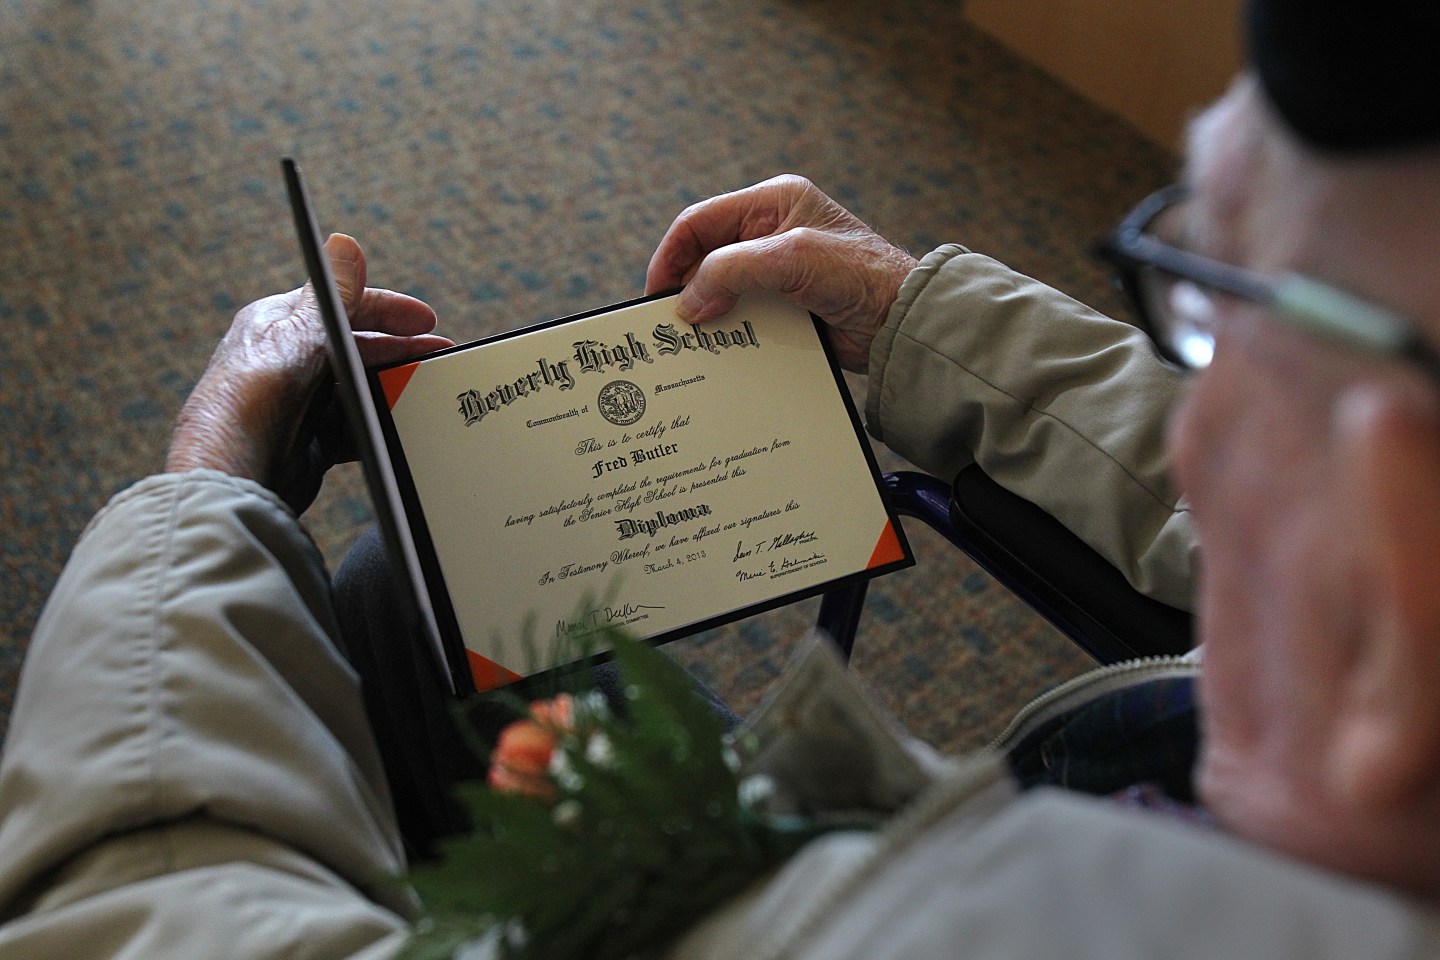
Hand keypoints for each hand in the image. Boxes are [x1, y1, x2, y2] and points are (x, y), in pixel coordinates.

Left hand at [165, 234, 452, 511]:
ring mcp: (298, 403)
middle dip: (399, 350)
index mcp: (279, 324)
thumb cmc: (256, 395)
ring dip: (390, 387)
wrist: (235, 470)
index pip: (342, 305)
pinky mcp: (306, 441)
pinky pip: (352, 426)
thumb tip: (344, 243)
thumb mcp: (303, 332)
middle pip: (356, 348)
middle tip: (438, 356)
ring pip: (357, 388)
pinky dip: (375, 423)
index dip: (389, 309)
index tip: (428, 319)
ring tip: (424, 392)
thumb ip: (334, 293)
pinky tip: (397, 424)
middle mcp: (287, 360)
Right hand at [645, 175, 917, 371]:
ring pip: (722, 290)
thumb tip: (688, 302)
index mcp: (773, 202)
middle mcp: (772, 231)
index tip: (656, 293)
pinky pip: (744, 315)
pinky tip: (719, 348)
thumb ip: (731, 270)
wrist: (903, 322)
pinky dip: (728, 331)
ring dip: (706, 313)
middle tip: (667, 322)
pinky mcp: (787, 304)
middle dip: (686, 287)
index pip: (700, 221)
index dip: (671, 255)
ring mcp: (779, 270)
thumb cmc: (859, 275)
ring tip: (689, 340)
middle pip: (706, 256)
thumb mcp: (790, 258)